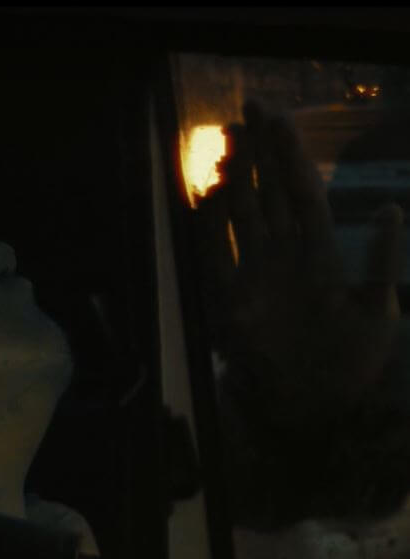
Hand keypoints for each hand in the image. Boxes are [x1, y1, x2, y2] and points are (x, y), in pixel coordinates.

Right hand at [194, 101, 404, 429]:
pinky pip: (215, 252)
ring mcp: (254, 275)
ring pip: (242, 214)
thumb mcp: (379, 313)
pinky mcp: (231, 299)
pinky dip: (210, 223)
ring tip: (228, 140)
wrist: (317, 411)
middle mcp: (284, 257)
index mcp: (320, 254)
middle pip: (267, 193)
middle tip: (248, 110)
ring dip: (235, 177)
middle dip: (258, 152)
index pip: (300, 191)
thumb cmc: (352, 365)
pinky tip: (207, 193)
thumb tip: (388, 207)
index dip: (289, 154)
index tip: (277, 116)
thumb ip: (381, 260)